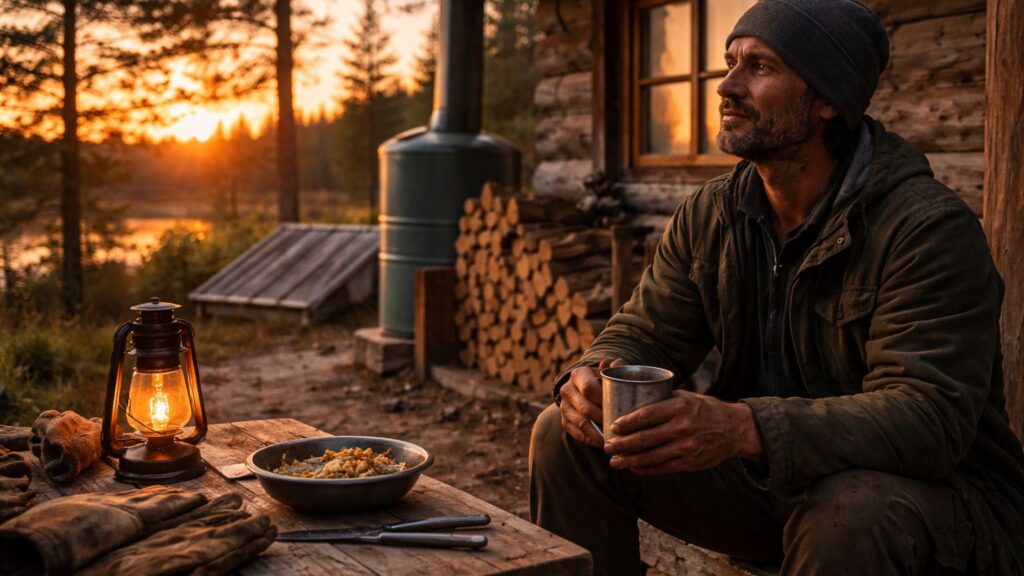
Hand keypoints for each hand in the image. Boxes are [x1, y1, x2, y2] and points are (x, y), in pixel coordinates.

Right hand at [558, 358, 623, 447]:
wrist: (586, 391)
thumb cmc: (603, 381)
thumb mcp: (609, 372)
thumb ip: (616, 368)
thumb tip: (618, 364)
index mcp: (578, 374)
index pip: (589, 388)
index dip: (604, 400)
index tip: (619, 408)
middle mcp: (567, 389)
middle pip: (585, 408)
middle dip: (603, 419)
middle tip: (619, 426)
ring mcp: (563, 407)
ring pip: (581, 423)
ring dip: (598, 432)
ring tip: (613, 438)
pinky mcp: (564, 421)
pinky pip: (577, 433)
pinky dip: (591, 439)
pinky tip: (603, 442)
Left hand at [603, 390, 763, 474]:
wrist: (735, 429)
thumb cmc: (704, 409)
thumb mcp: (685, 397)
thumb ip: (661, 399)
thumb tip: (629, 394)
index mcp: (680, 407)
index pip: (646, 415)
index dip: (626, 423)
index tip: (612, 426)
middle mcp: (683, 427)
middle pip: (644, 438)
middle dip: (621, 444)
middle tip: (607, 446)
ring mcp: (687, 447)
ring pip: (651, 456)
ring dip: (629, 460)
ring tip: (614, 461)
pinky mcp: (690, 463)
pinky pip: (662, 468)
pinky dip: (645, 469)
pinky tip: (633, 467)